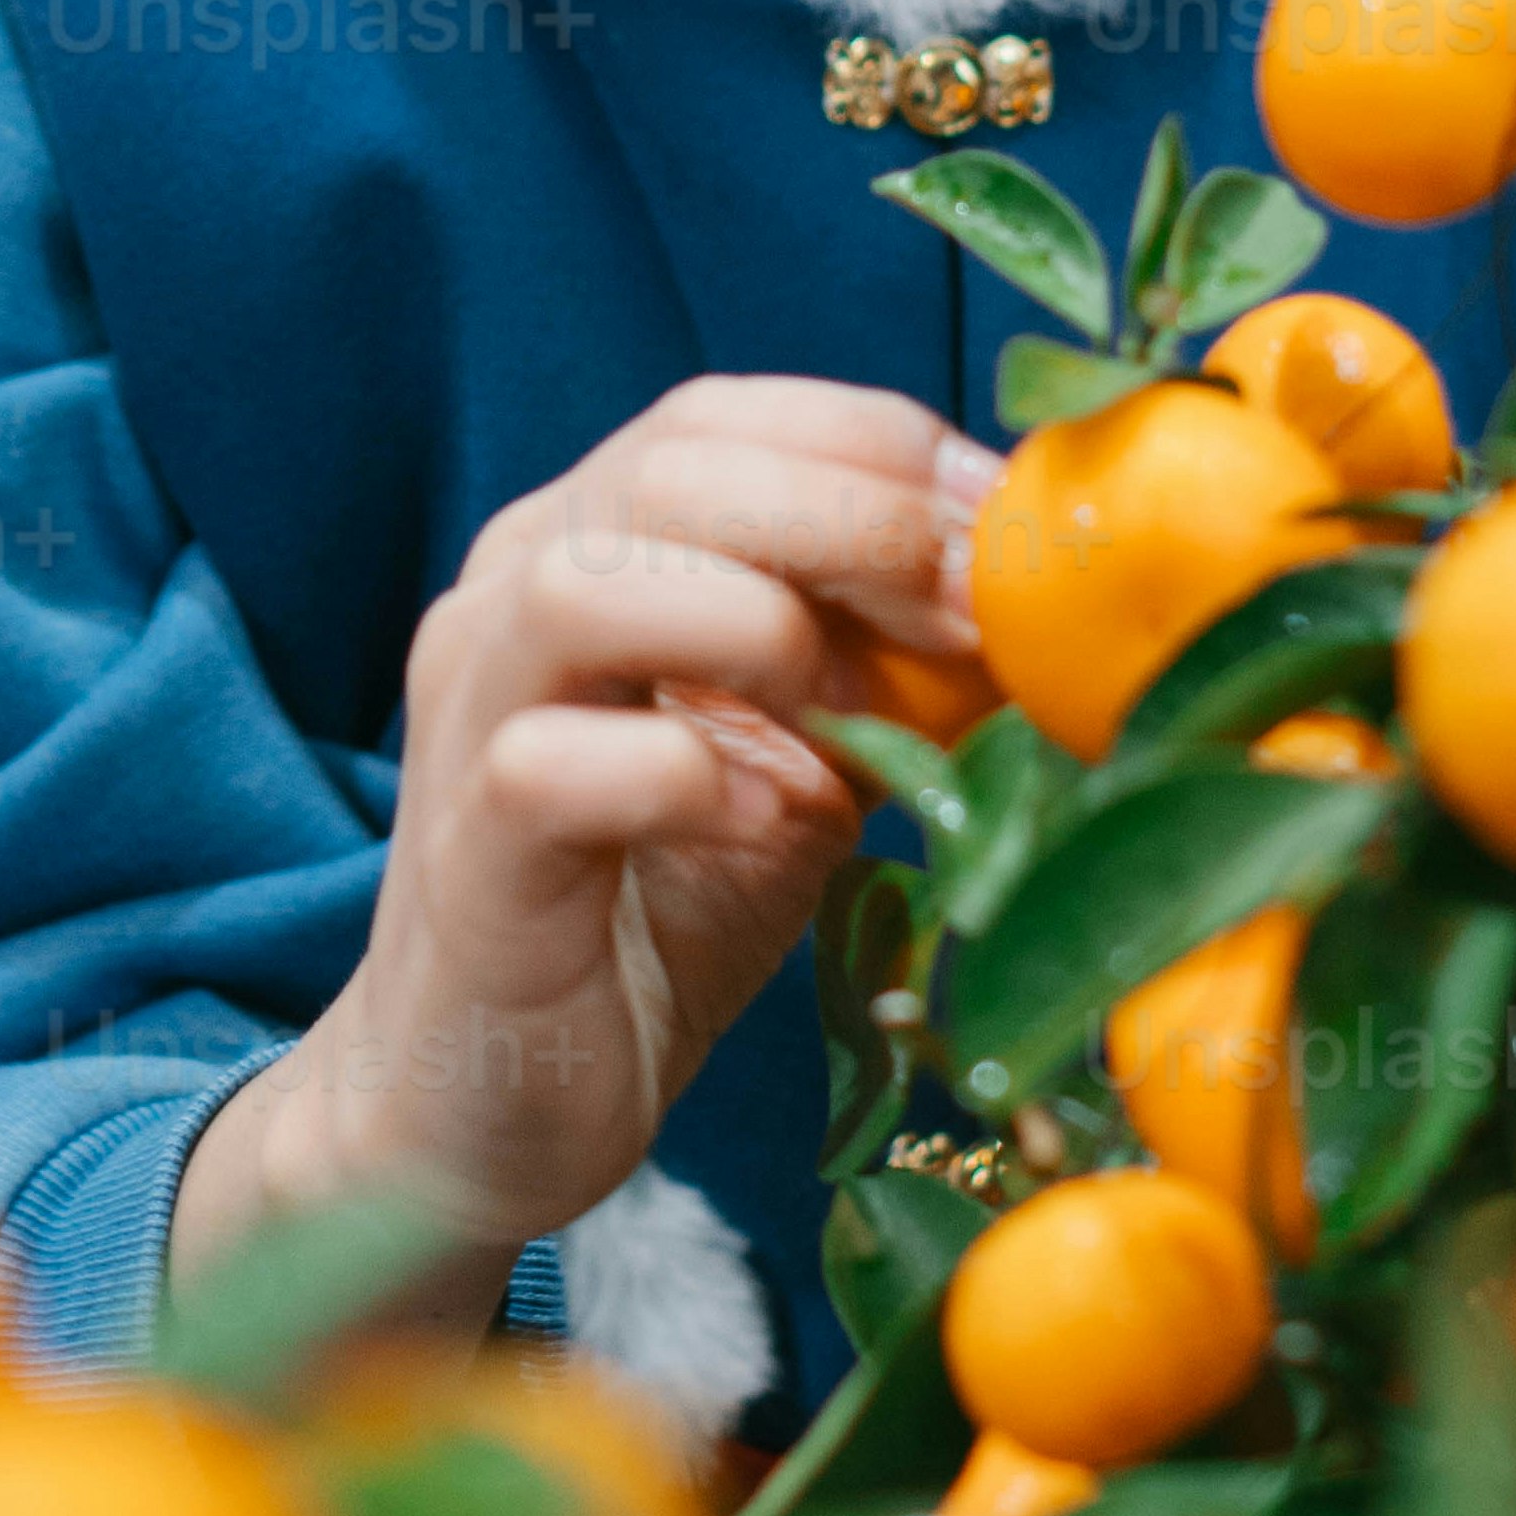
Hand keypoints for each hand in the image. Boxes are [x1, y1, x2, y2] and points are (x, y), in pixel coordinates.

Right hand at [175, 379, 992, 1317]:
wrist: (496, 1099)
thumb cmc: (662, 905)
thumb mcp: (808, 761)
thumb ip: (890, 672)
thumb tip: (1047, 604)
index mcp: (588, 544)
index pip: (719, 416)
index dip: (879, 446)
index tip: (1006, 521)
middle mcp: (508, 599)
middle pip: (665, 465)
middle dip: (853, 519)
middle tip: (972, 615)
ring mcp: (472, 720)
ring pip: (584, 581)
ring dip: (760, 626)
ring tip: (854, 719)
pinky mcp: (468, 855)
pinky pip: (554, 766)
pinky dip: (690, 779)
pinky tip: (776, 828)